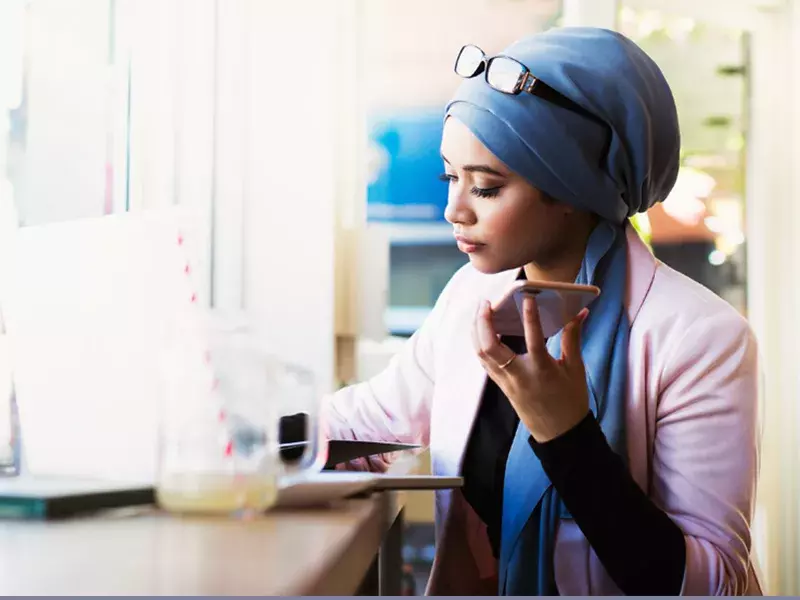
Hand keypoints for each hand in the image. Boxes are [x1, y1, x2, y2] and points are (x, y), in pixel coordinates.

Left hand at [471, 296, 589, 442]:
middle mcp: (519, 375)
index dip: (530, 317)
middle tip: (485, 302)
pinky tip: (482, 332)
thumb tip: (580, 312)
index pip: (533, 339)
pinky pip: (485, 362)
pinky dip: (480, 344)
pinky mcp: (501, 386)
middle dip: (483, 322)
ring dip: (477, 331)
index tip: (527, 297)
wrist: (559, 434)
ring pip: (482, 354)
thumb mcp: (575, 369)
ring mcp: (506, 382)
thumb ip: (573, 338)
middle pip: (490, 346)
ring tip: (480, 312)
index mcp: (541, 370)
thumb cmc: (571, 401)